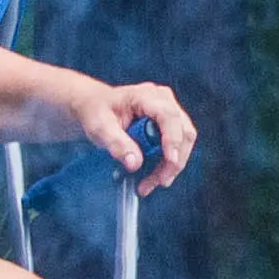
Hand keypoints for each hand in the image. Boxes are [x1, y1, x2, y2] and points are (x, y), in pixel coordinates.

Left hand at [70, 78, 195, 194]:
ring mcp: (169, 111)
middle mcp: (163, 100)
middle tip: (158, 181)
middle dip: (173, 161)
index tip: (170, 160)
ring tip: (151, 183)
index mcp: (147, 96)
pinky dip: (167, 164)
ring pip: (184, 141)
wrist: (95, 106)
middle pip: (183, 132)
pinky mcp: (169, 124)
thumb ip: (117, 143)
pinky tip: (153, 176)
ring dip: (171, 166)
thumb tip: (134, 163)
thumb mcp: (100, 127)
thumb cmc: (97, 110)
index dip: (173, 139)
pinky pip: (177, 146)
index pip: (168, 116)